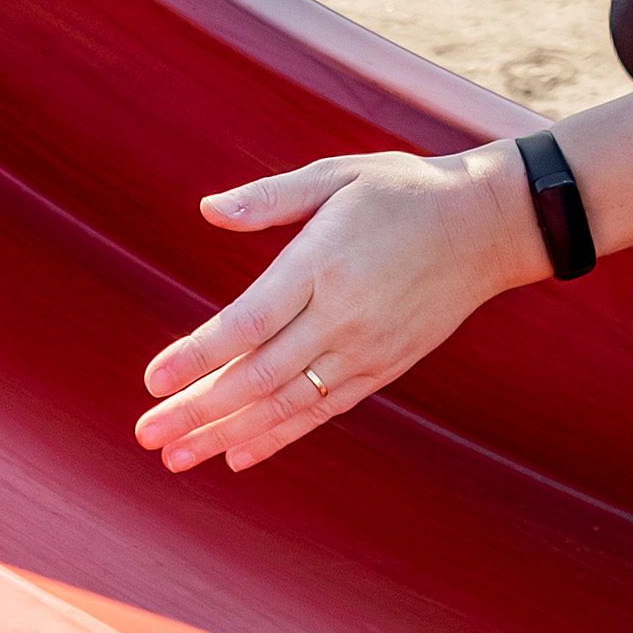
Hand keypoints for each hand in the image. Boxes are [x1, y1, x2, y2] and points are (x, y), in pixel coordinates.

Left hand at [132, 144, 539, 473]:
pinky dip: (279, 436)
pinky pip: (323, 410)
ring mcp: (366, 350)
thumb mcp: (336, 175)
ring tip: (178, 457)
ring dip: (228, 434)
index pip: (248, 321)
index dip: (198, 356)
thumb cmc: (401, 191)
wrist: (485, 229)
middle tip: (147, 436)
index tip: (152, 381)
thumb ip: (270, 197)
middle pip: (258, 376)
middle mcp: (343, 316)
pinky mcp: (384, 369)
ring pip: (287, 404)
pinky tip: (238, 454)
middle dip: (198, 410)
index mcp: (323, 263)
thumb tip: (208, 210)